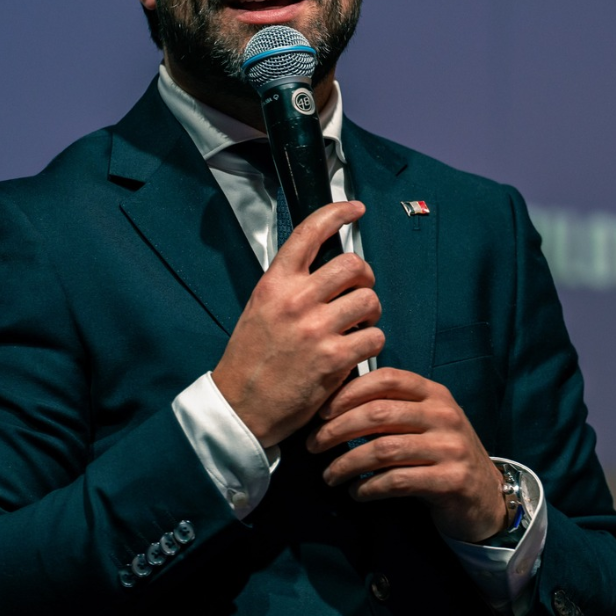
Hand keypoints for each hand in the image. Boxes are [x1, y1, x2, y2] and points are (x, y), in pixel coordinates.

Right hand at [213, 200, 383, 448]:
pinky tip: (356, 352)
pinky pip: (374, 337)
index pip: (309, 232)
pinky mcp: (334, 358)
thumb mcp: (260, 308)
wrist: (241, 407)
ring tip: (358, 326)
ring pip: (370, 300)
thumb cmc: (251, 359)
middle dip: (365, 278)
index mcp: (275, 283)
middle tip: (358, 292)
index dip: (337, 213)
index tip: (355, 209)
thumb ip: (290, 285)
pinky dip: (371, 344)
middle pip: (354, 266)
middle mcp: (296, 300)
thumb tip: (327, 269)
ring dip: (370, 313)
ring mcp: (316, 329)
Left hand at [309, 368, 506, 543]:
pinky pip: (398, 481)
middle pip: (379, 413)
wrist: (485, 496)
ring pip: (383, 449)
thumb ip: (392, 409)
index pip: (387, 378)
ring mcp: (450, 447)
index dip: (349, 392)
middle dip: (337, 429)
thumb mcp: (424, 422)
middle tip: (314, 445)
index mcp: (435, 394)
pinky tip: (356, 492)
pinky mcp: (451, 480)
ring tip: (330, 475)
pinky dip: (369, 488)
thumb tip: (334, 404)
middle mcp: (445, 415)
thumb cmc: (441, 454)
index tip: (322, 412)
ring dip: (346, 463)